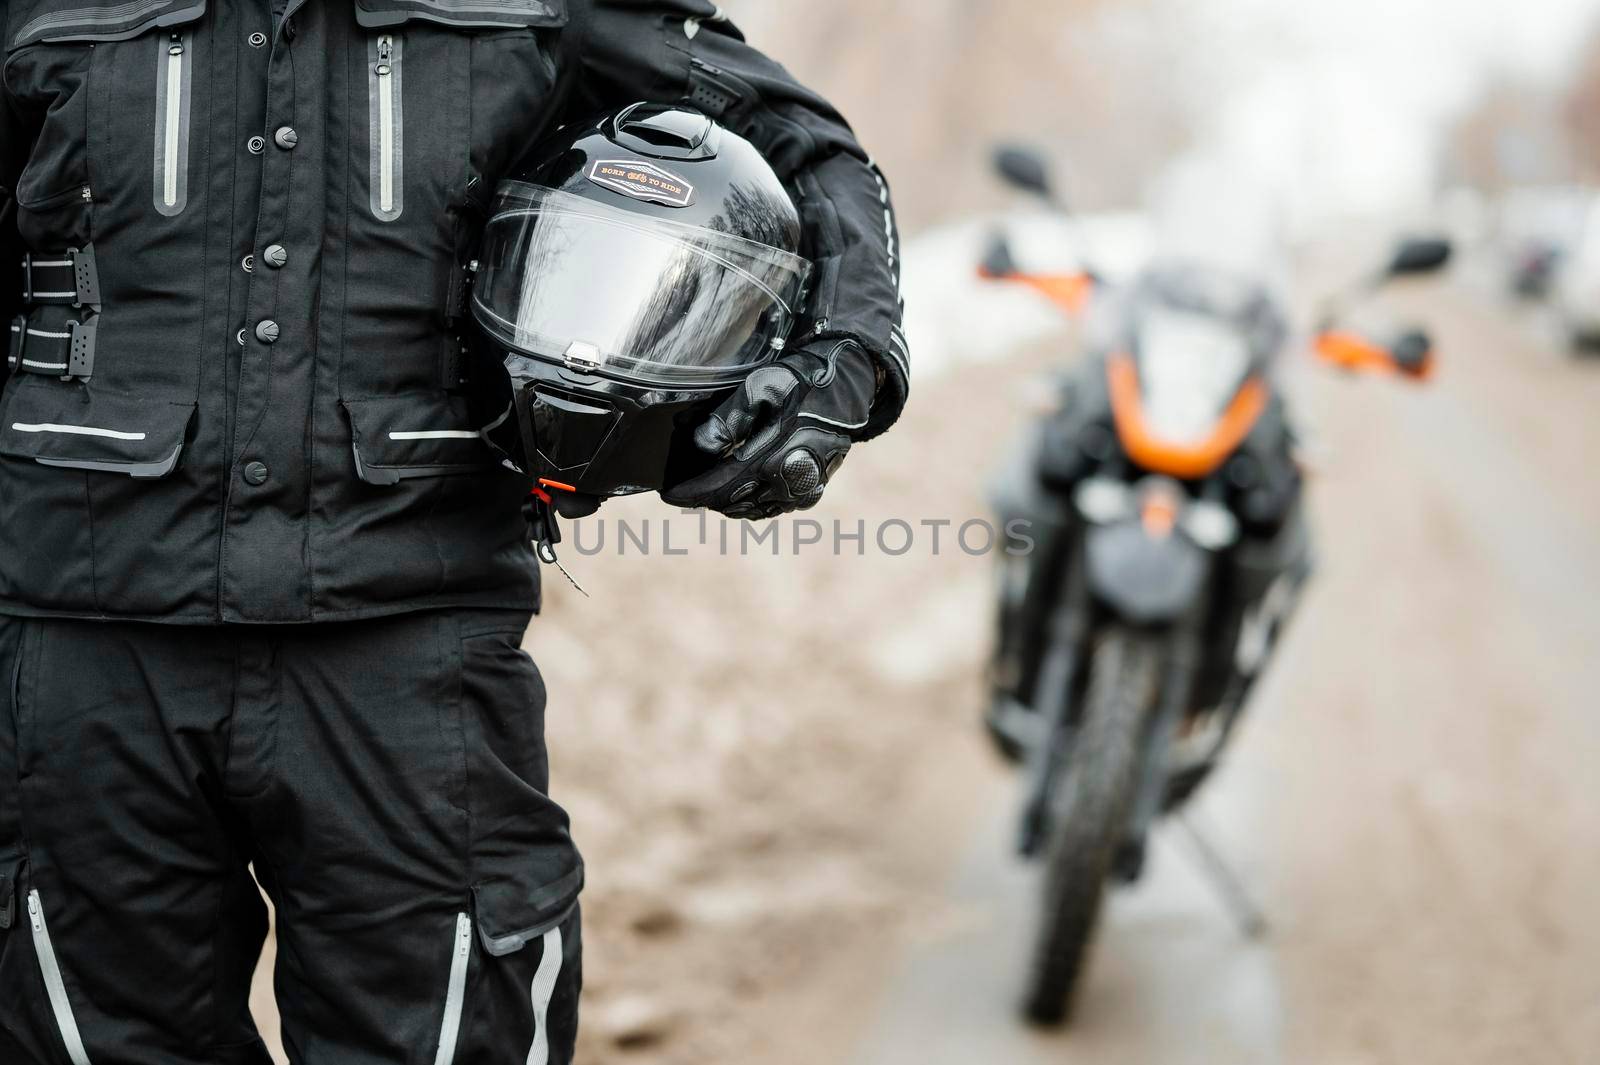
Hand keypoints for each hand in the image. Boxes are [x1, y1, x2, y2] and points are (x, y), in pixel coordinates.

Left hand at [662, 339, 875, 518]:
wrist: (850, 385)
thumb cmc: (804, 381)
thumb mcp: (760, 388)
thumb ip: (726, 420)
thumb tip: (699, 447)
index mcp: (776, 459)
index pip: (721, 487)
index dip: (691, 492)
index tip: (668, 494)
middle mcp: (790, 483)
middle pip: (733, 502)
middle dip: (704, 497)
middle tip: (682, 489)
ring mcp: (803, 491)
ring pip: (751, 509)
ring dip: (725, 501)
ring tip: (704, 489)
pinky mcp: (811, 491)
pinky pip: (771, 507)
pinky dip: (749, 502)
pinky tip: (736, 491)